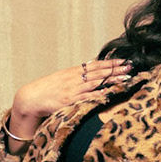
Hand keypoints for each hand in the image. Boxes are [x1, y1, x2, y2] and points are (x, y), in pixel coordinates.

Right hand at [8, 57, 133, 139]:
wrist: (30, 98)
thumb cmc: (47, 90)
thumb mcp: (62, 79)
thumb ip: (76, 77)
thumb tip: (91, 73)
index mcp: (73, 72)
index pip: (95, 65)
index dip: (110, 63)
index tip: (123, 61)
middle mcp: (74, 78)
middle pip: (98, 72)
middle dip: (115, 69)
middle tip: (130, 66)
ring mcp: (72, 89)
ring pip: (95, 82)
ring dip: (111, 80)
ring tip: (125, 78)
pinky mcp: (68, 100)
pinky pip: (86, 97)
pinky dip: (97, 94)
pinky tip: (108, 93)